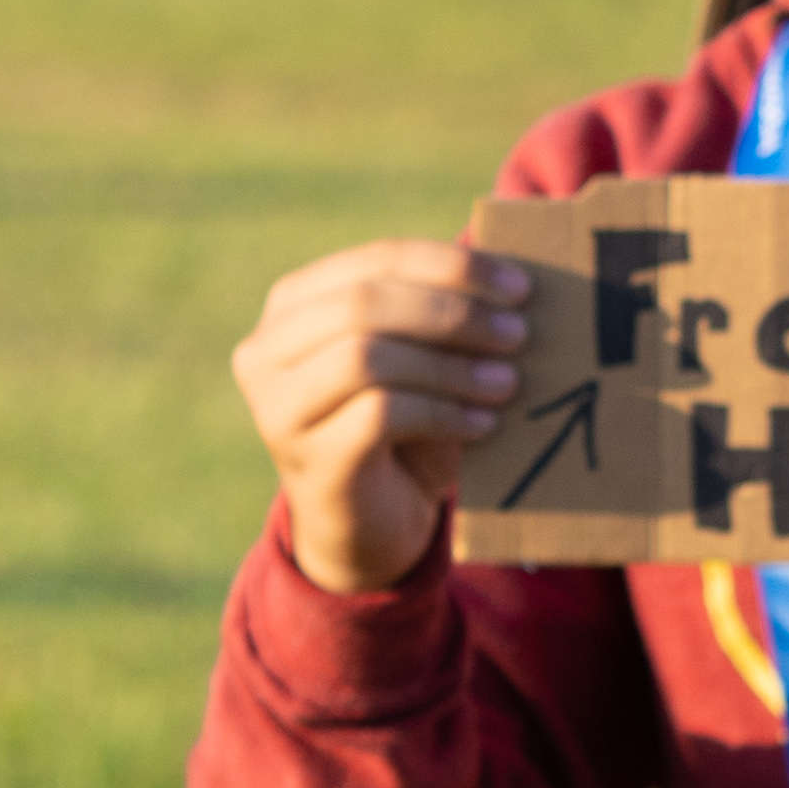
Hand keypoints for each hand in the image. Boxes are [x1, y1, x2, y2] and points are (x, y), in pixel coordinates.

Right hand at [235, 238, 536, 593]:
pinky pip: (380, 414)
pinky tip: (482, 424)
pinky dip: (441, 413)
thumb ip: (440, 311)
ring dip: (450, 367)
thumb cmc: (401, 431)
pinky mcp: (308, 456)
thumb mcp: (417, 359)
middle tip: (518, 335)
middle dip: (453, 312)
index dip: (451, 266)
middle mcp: (269, 348)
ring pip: (366, 356)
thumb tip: (509, 274)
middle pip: (365, 301)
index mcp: (295, 303)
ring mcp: (278, 405)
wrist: (368, 528)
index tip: (520, 286)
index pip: (378, 259)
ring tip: (507, 383)